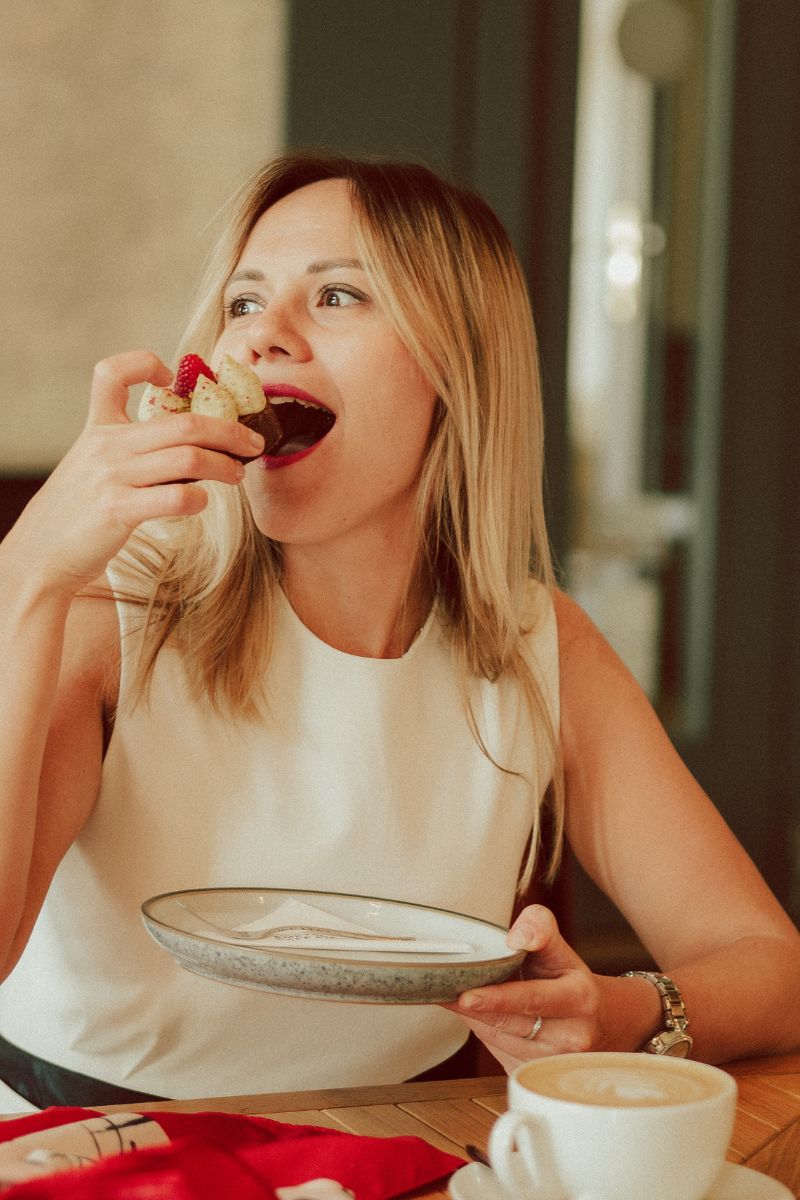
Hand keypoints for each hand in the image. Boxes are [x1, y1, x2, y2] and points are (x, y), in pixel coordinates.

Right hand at [4, 351, 264, 594]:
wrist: (40, 556)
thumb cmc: (79, 513)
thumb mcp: (94, 466)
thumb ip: (130, 448)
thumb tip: (194, 445)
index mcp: (98, 428)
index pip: (111, 372)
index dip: (145, 363)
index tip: (173, 377)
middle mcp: (106, 446)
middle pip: (184, 422)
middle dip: (230, 429)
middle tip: (253, 442)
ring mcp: (112, 477)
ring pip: (189, 457)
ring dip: (225, 465)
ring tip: (238, 474)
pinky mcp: (118, 510)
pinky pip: (176, 496)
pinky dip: (199, 498)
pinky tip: (201, 502)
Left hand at [443, 905, 612, 1072]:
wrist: (607, 1026)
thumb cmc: (575, 984)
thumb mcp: (564, 951)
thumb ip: (540, 929)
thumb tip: (516, 935)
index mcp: (579, 1000)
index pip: (533, 1000)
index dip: (497, 999)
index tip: (465, 996)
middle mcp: (570, 1038)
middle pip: (507, 1023)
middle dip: (471, 1006)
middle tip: (439, 987)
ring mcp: (553, 1065)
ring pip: (497, 1040)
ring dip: (474, 1017)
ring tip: (459, 994)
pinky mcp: (536, 1078)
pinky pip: (498, 1053)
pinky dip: (484, 1031)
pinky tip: (481, 1014)